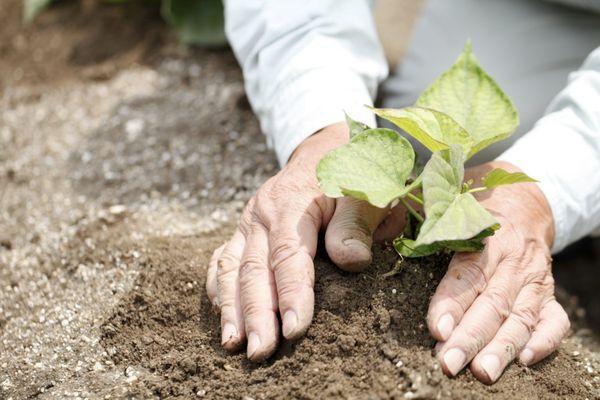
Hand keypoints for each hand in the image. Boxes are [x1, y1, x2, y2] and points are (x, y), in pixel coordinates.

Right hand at [205, 122, 403, 359]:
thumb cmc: (353, 172)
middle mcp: (262, 212)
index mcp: (292, 202)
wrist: (327, 147)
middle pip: (253, 268)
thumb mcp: (366, 190)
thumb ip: (357, 222)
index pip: (289, 254)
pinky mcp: (244, 230)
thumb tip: (351, 261)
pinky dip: (218, 287)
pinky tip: (222, 314)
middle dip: (256, 313)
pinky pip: (222, 258)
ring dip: (231, 308)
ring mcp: (248, 222)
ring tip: (232, 345)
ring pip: (230, 267)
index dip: (291, 293)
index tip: (295, 330)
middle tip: (260, 352)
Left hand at [428, 161, 569, 382]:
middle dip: (471, 337)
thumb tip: (381, 211)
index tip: (437, 329)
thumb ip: (423, 211)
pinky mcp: (548, 292)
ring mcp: (534, 277)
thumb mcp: (449, 197)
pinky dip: (544, 340)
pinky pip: (555, 319)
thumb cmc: (473, 201)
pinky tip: (525, 360)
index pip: (468, 272)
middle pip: (493, 302)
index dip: (452, 301)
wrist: (526, 198)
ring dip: (502, 347)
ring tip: (483, 373)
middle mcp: (514, 259)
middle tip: (449, 364)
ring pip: (521, 316)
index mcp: (486, 234)